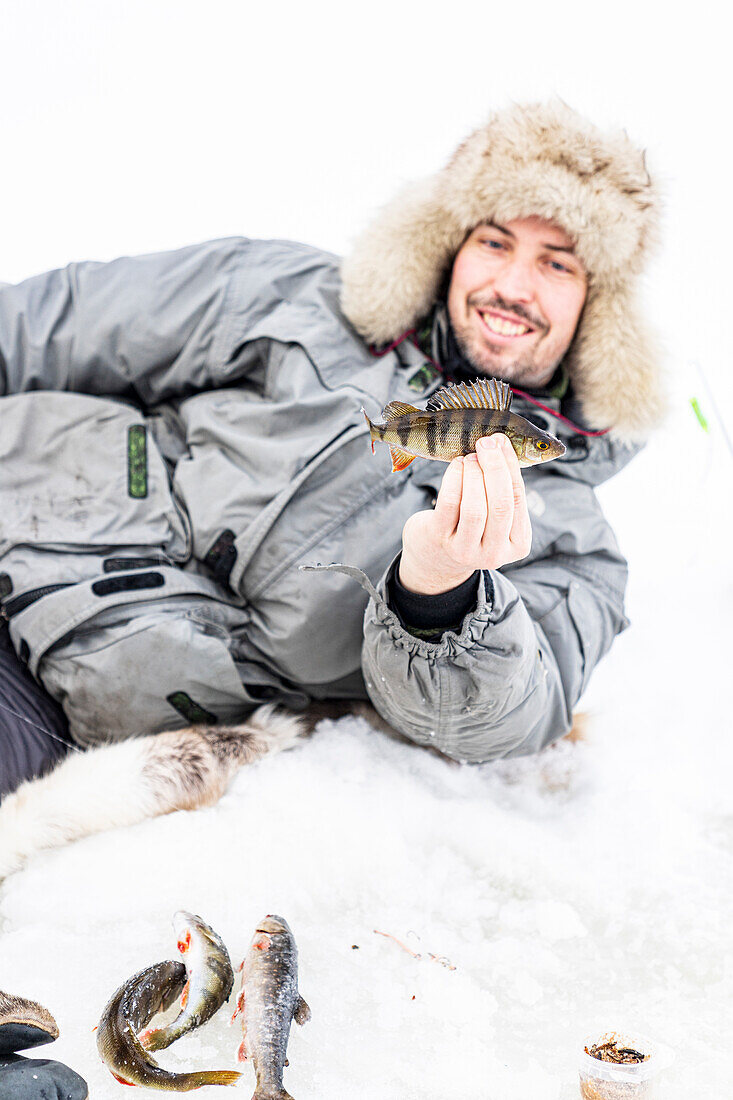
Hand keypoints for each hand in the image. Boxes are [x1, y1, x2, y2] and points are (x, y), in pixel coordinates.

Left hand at [398, 434, 531, 594]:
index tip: (503, 441)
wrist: (436, 557)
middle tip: (486, 442)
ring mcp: (466, 550)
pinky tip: (457, 465)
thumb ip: (504, 488)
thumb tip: (501, 443)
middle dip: (495, 467)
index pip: (519, 499)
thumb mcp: (496, 516)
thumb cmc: (473, 526)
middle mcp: (495, 553)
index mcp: (518, 545)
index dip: (511, 466)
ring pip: (475, 507)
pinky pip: (450, 503)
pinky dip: (454, 478)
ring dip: (474, 474)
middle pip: (501, 505)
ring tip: (470, 456)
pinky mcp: (440, 539)